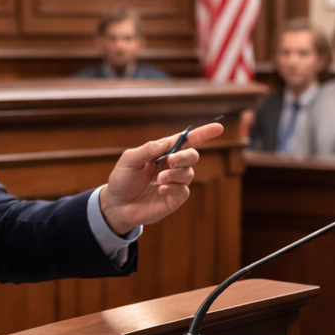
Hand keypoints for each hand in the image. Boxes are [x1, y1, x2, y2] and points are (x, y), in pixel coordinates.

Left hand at [98, 123, 223, 235]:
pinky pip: (184, 190)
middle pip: (192, 155)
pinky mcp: (174, 198)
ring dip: (175, 174)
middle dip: (185, 156)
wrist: (116, 206)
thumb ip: (148, 149)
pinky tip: (161, 189)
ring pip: (189, 173)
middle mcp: (171, 165)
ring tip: (159, 180)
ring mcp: (174, 182)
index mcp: (162, 152)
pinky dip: (174, 187)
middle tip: (170, 161)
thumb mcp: (129, 160)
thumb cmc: (121, 180)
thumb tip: (168, 143)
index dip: (203, 133)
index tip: (218, 128)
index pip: (186, 140)